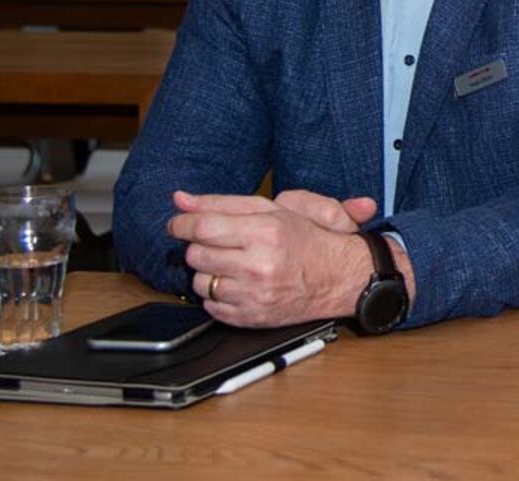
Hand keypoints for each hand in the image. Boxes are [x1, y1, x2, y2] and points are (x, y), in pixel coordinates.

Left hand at [167, 189, 389, 327]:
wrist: (341, 277)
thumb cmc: (309, 239)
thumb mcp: (273, 209)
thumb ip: (222, 203)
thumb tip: (181, 200)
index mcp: (266, 231)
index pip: (203, 227)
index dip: (181, 224)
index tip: (177, 224)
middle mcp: (258, 264)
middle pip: (196, 255)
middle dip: (200, 246)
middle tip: (219, 242)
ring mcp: (254, 295)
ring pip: (200, 282)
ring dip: (208, 272)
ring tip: (231, 264)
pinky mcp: (250, 318)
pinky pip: (211, 306)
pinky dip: (217, 295)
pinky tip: (237, 283)